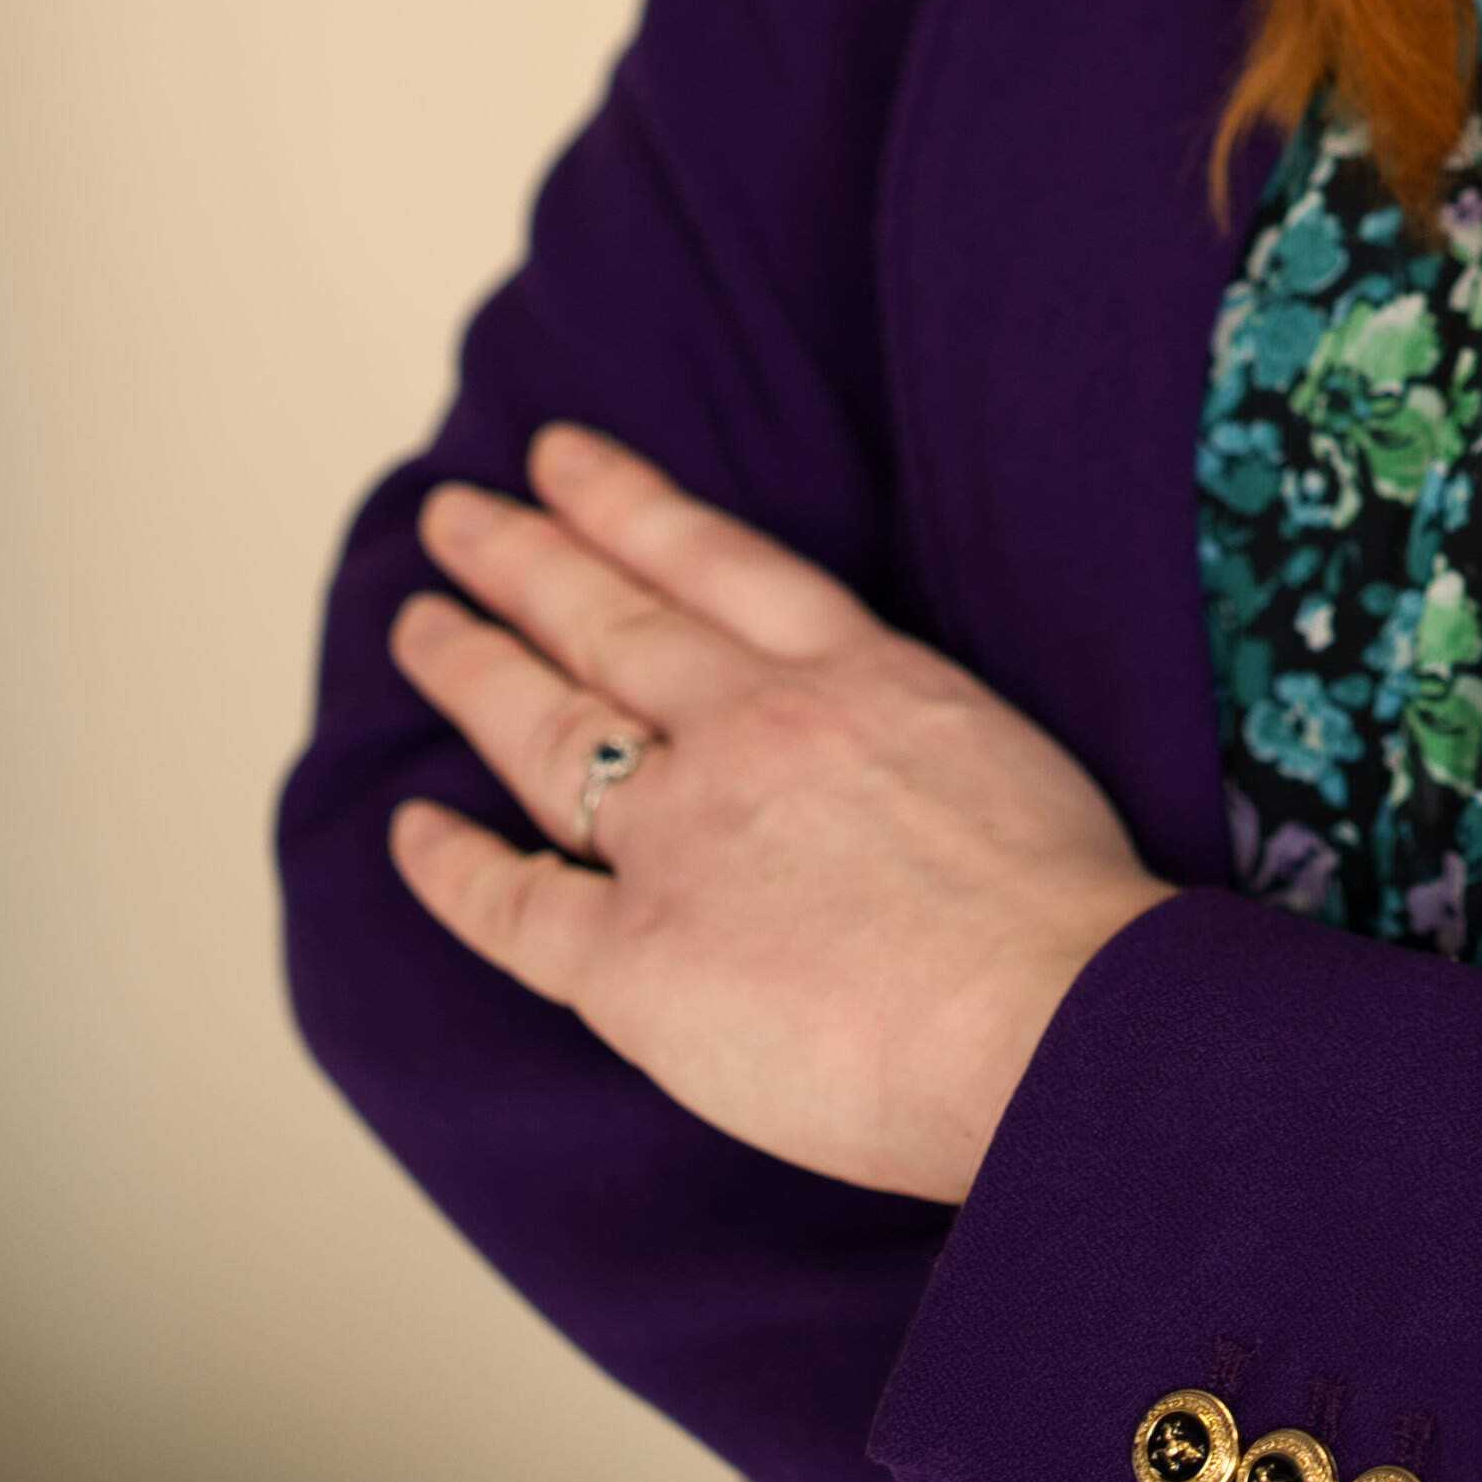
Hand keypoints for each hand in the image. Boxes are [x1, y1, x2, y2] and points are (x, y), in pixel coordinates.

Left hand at [384, 424, 1168, 1201]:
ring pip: (544, 728)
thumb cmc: (1068, 920)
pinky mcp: (634, 961)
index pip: (712, 562)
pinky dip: (452, 868)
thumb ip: (910, 737)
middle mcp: (752, 731)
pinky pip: (513, 903)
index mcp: (857, 677)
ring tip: (420, 625)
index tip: (561, 461)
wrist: (1055, 1021)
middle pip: (608, 621)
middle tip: (457, 517)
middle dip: (522, 557)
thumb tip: (875, 765)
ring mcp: (682, 839)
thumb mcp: (1001, 755)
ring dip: (471, 667)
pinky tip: (412, 835)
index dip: (626, 503)